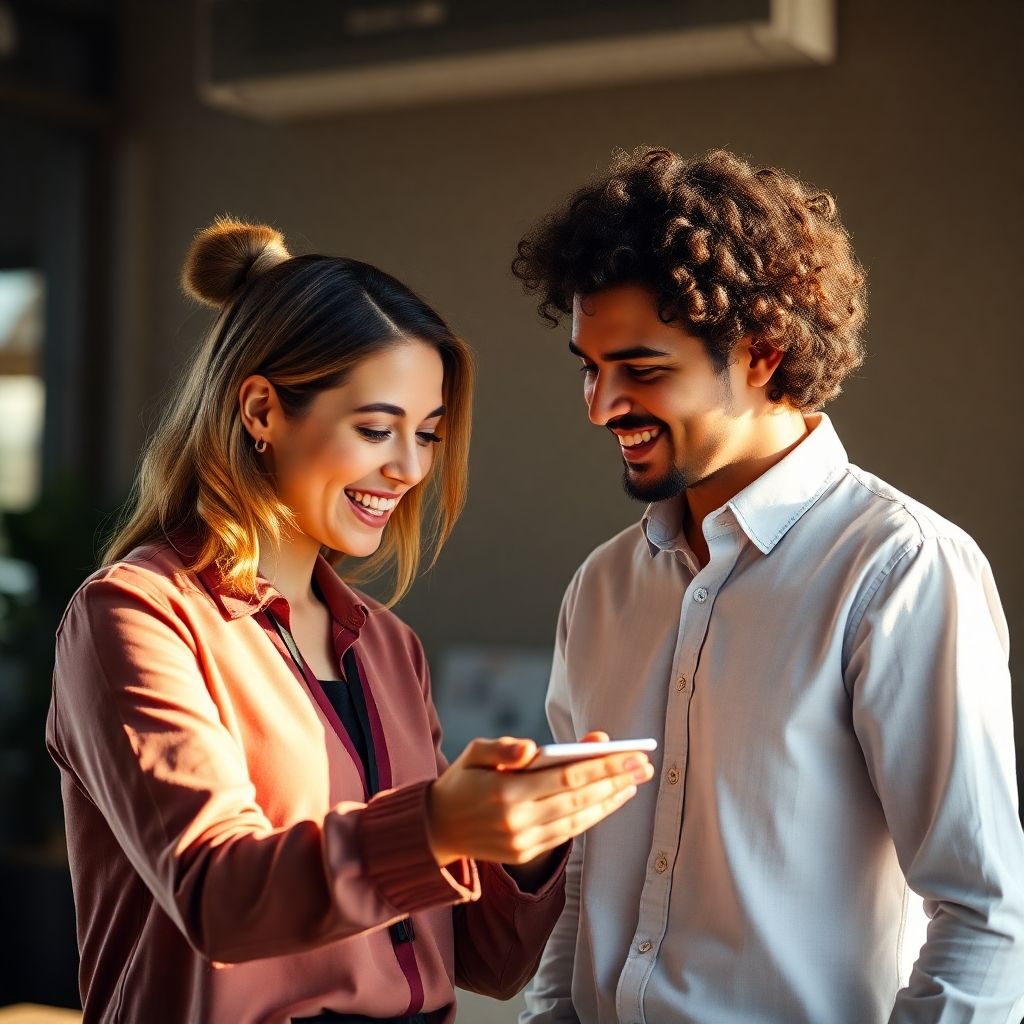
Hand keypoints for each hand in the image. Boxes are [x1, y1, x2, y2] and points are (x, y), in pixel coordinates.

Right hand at [426, 732, 653, 866]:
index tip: (630, 755)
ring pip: (576, 820)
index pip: (565, 777)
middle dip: (615, 781)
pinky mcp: (523, 855)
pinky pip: (566, 835)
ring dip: (609, 801)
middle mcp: (516, 821)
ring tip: (633, 784)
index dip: (602, 766)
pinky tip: (608, 802)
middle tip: (645, 766)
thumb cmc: (463, 780)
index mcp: (504, 790)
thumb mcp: (475, 752)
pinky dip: (591, 818)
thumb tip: (533, 748)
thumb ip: (504, 747)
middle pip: (578, 799)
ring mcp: (521, 842)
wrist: (436, 828)